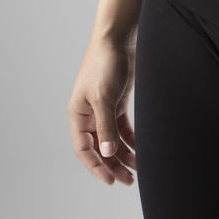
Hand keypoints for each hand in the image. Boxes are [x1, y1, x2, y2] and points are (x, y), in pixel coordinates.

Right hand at [68, 37, 137, 185]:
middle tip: (128, 181)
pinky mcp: (117, 100)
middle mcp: (89, 114)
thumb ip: (105, 126)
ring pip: (111, 139)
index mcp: (78, 114)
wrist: (119, 37)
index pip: (83, 149)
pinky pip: (121, 126)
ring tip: (136, 170)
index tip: (111, 180)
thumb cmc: (105, 64)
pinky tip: (140, 149)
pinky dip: (129, 139)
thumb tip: (107, 152)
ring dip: (123, 154)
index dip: (96, 166)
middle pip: (99, 147)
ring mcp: (104, 107)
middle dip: (112, 165)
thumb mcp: (104, 98)